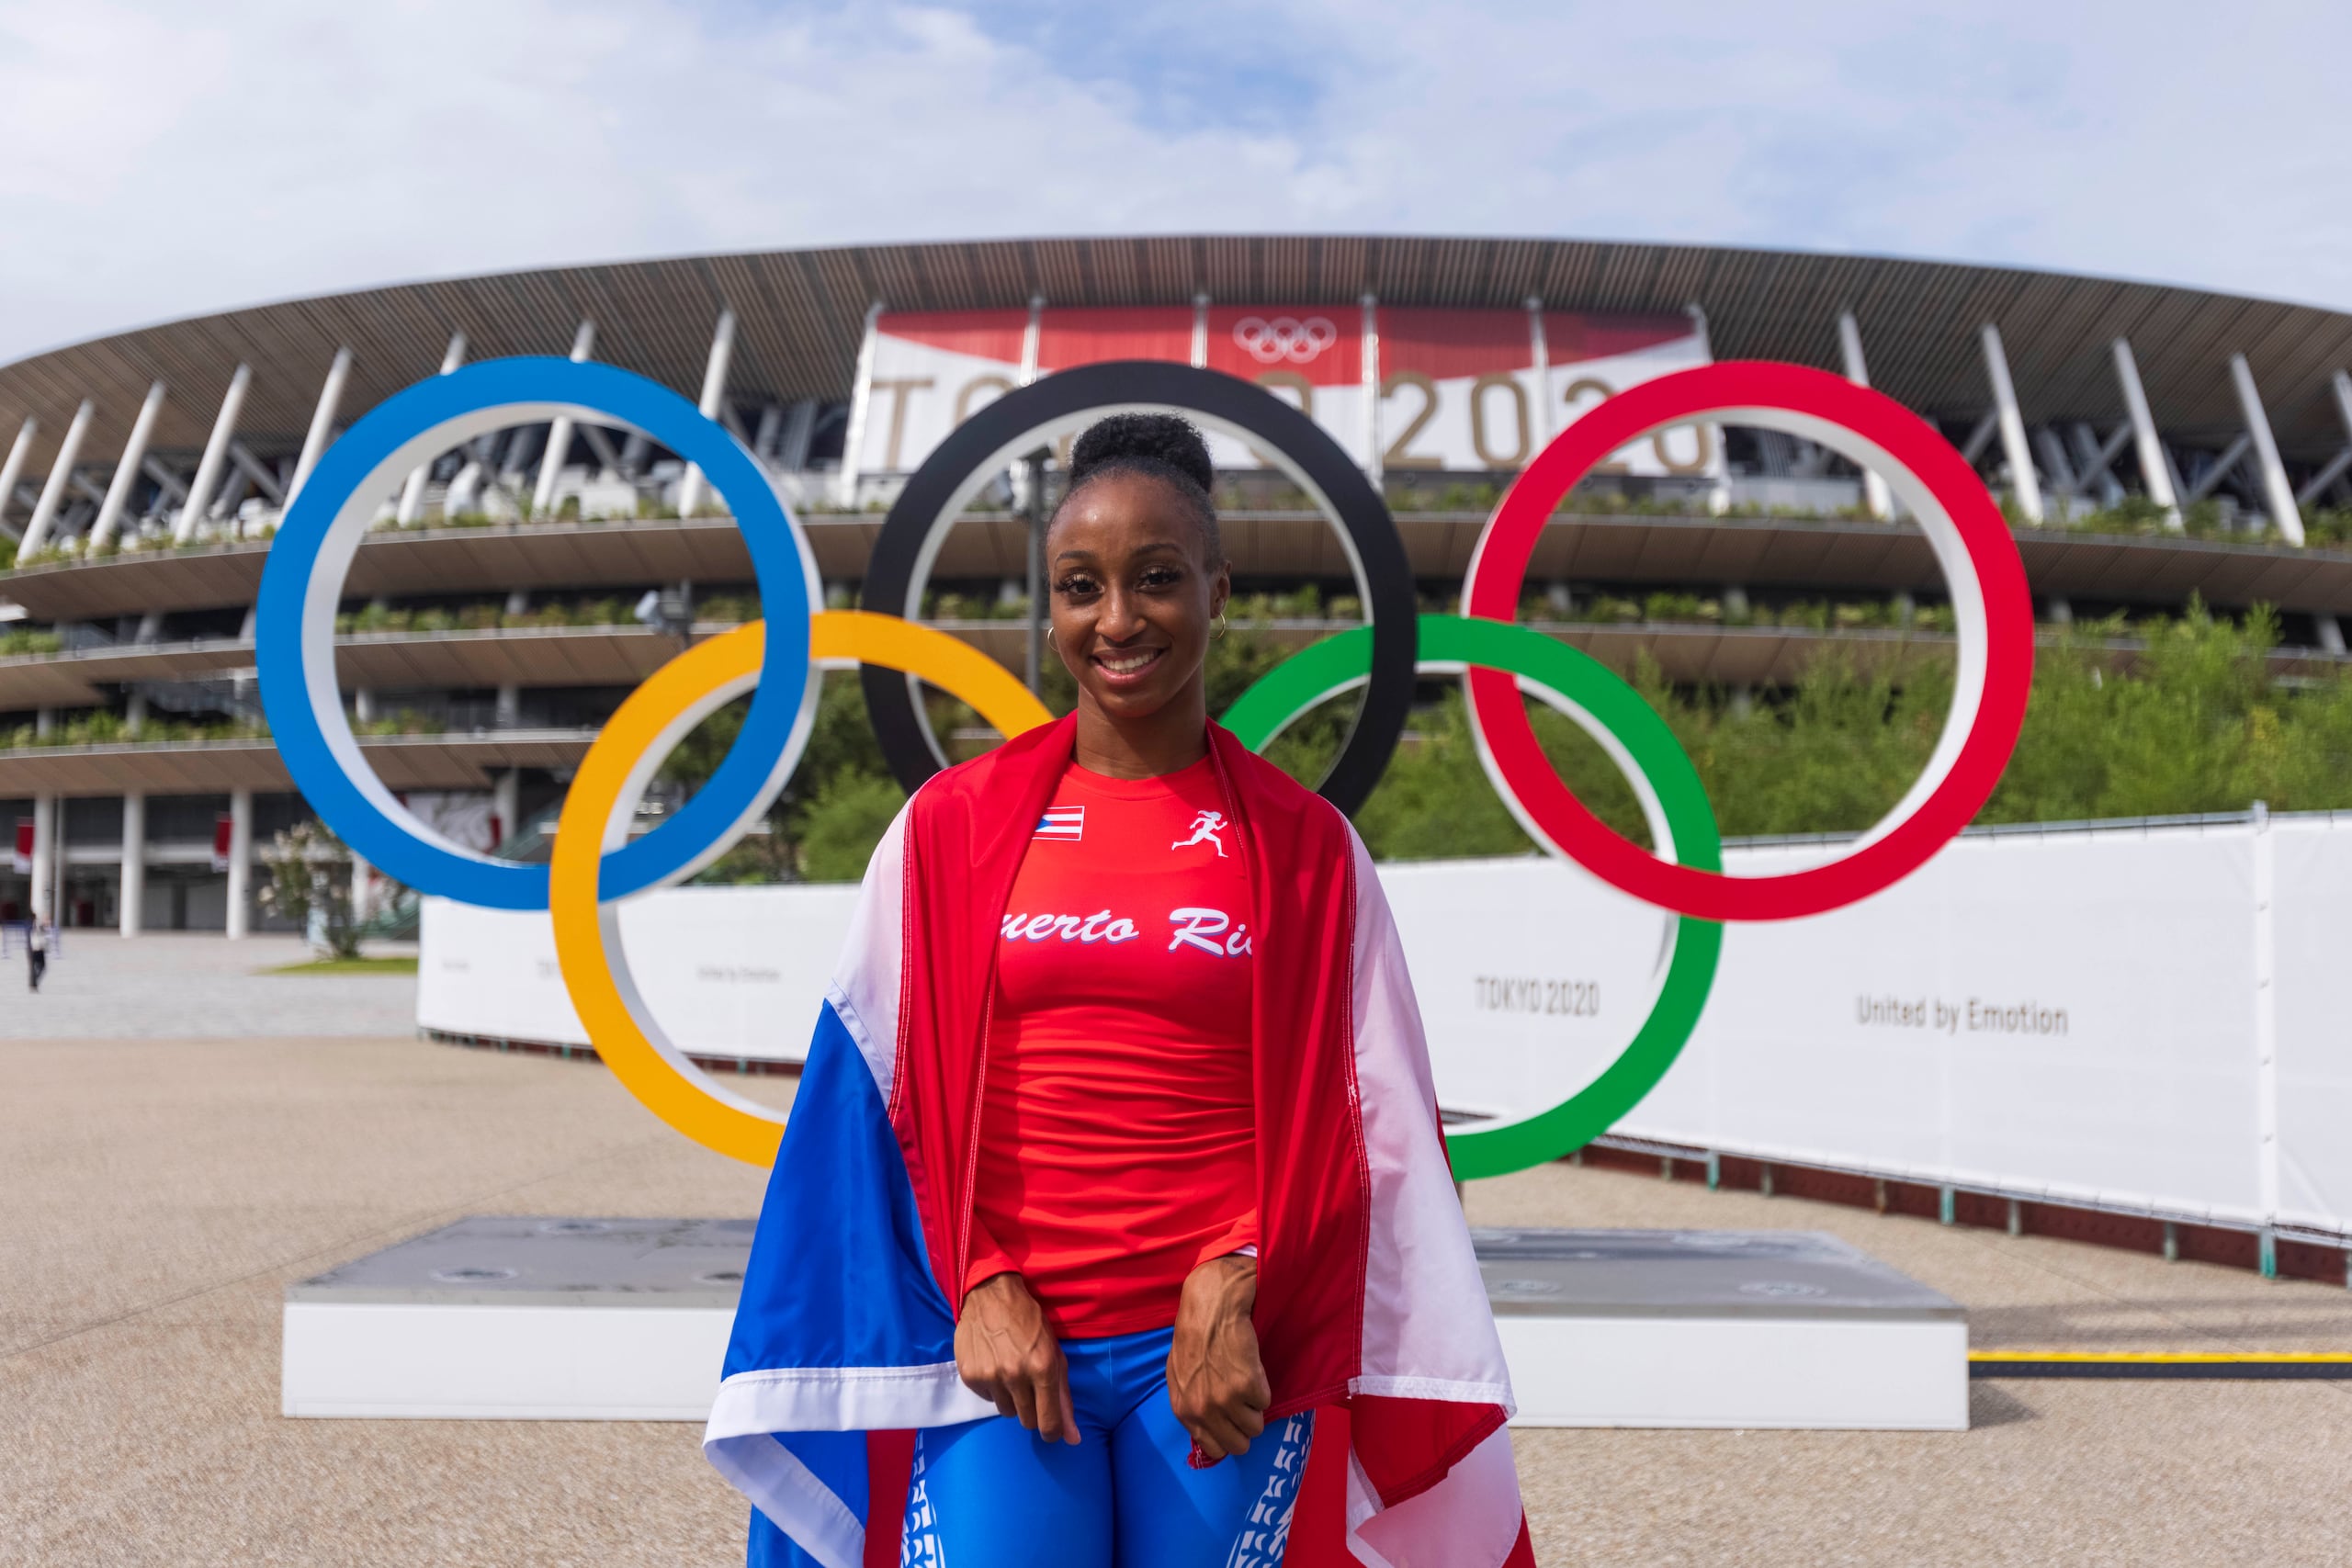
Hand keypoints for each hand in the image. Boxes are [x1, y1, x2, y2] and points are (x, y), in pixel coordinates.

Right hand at [954, 1272, 1079, 1444]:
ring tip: (1011, 1371)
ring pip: (1007, 1411)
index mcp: (1042, 1368)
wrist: (990, 1295)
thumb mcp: (1055, 1353)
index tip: (1051, 1428)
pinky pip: (988, 1398)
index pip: (1048, 1423)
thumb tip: (1073, 1439)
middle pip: (1027, 1421)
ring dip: (1012, 1398)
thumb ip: (1064, 1398)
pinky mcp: (970, 1376)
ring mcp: (990, 1376)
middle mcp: (1015, 1375)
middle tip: (1030, 1386)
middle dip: (1033, 1409)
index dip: (1052, 1430)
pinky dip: (994, 1388)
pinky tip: (994, 1365)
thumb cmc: (1030, 1322)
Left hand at [1167, 1254, 1269, 1462]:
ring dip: (1255, 1408)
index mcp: (1184, 1411)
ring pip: (1256, 1427)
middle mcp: (1204, 1411)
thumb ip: (1189, 1406)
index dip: (1226, 1436)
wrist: (1211, 1309)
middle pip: (1239, 1446)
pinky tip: (1250, 1368)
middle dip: (1244, 1428)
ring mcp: (1226, 1401)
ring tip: (1245, 1383)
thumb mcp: (1179, 1377)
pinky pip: (1266, 1402)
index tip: (1231, 1423)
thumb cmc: (1193, 1338)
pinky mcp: (1248, 1387)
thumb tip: (1204, 1429)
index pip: (1214, 1449)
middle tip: (1243, 1406)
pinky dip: (1263, 1388)